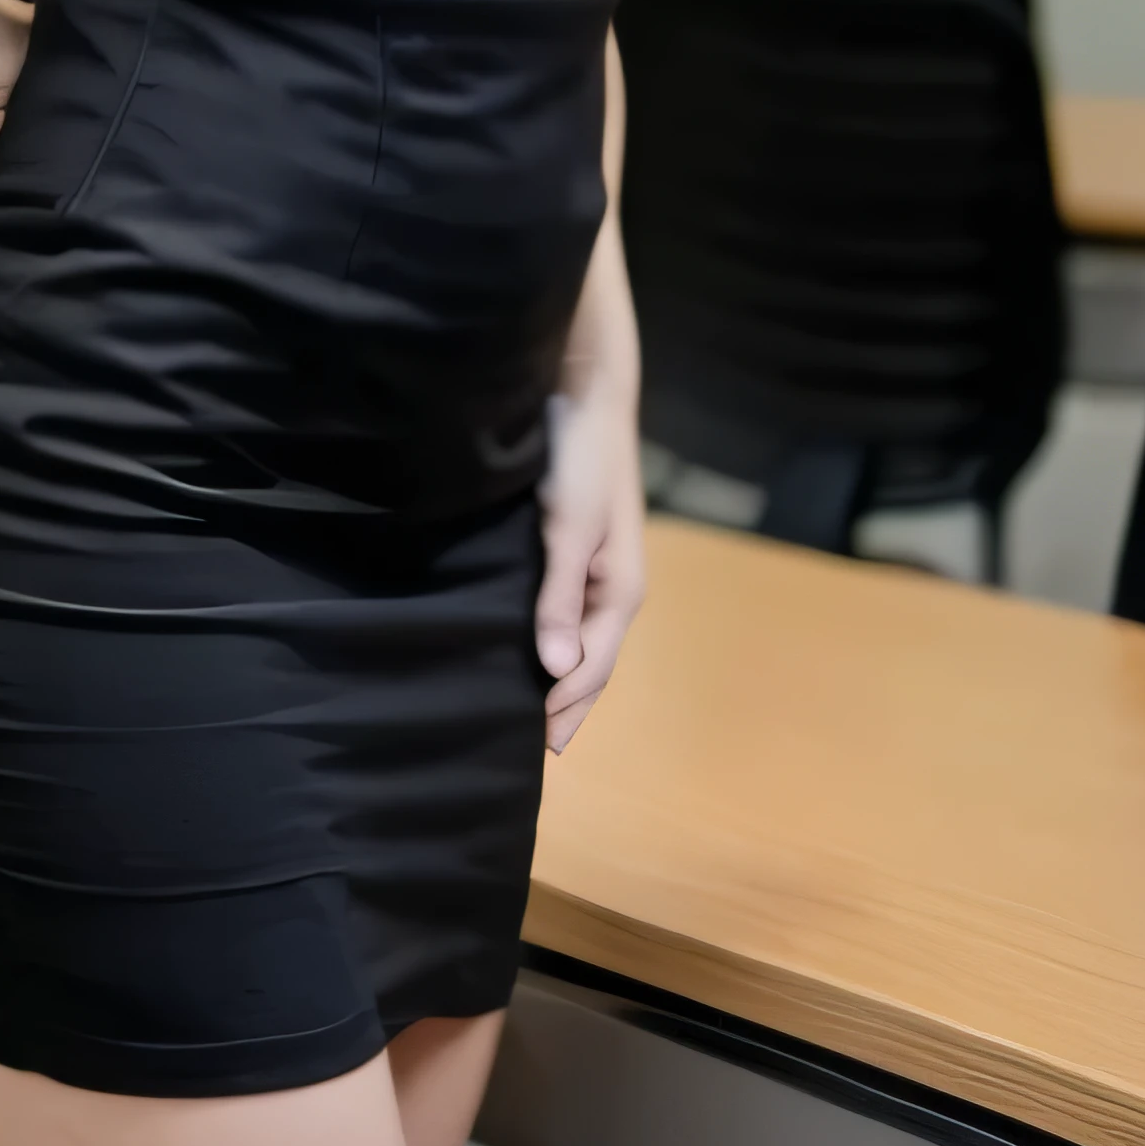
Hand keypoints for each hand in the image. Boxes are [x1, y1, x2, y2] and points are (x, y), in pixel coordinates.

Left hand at [535, 383, 646, 754]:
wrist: (587, 397)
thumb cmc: (580, 460)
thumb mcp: (568, 527)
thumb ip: (560, 596)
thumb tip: (557, 669)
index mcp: (621, 591)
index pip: (592, 670)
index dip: (564, 708)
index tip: (532, 747)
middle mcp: (614, 589)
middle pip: (591, 664)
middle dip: (566, 704)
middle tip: (528, 748)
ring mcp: (599, 571)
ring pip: (581, 642)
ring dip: (559, 677)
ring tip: (524, 710)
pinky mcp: (579, 551)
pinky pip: (569, 614)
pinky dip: (554, 642)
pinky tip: (529, 650)